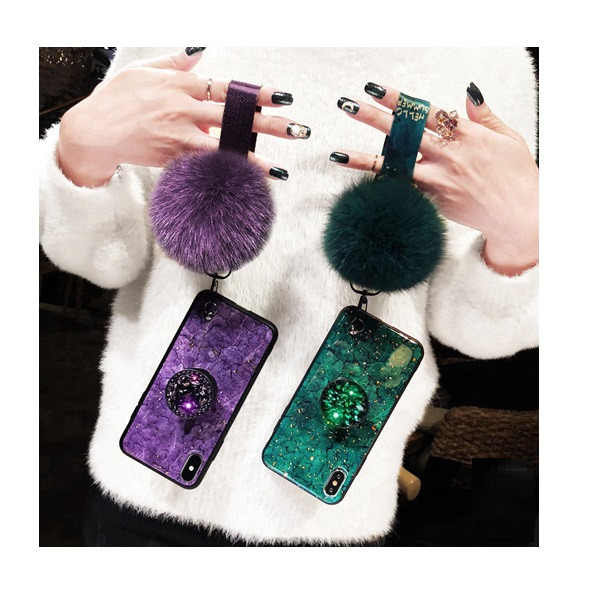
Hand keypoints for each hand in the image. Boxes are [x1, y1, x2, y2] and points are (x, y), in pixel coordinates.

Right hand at [57, 48, 309, 187]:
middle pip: (234, 118)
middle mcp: (185, 112)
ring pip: (224, 149)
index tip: (283, 97)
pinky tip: (245, 184)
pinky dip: (224, 176)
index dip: (258, 93)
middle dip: (269, 124)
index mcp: (181, 87)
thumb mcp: (143, 70)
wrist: (94, 131)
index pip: (228, 90)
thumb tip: (200, 54)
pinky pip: (204, 169)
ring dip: (254, 160)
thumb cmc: (117, 99)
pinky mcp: (173, 160)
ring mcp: (180, 138)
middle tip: (297, 130)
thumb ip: (175, 64)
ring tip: (280, 170)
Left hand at [330, 82, 538, 275]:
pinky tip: (358, 185)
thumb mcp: (508, 137)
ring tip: (337, 154)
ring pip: (394, 166)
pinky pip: (403, 192)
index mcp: (466, 134)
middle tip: (348, 106)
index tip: (374, 89)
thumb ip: (484, 116)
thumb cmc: (516, 175)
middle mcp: (448, 154)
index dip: (397, 99)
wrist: (518, 214)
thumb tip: (468, 93)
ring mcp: (438, 179)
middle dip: (373, 117)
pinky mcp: (433, 201)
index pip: (424, 110)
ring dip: (363, 159)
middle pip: (403, 132)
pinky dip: (382, 188)